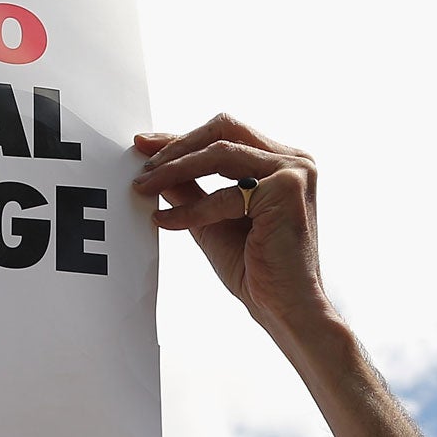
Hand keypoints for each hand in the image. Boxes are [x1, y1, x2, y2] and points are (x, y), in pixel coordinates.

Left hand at [132, 115, 328, 334]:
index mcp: (281, 163)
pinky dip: (190, 209)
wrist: (285, 307)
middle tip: (144, 165)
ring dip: (176, 169)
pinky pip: (223, 195)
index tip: (145, 145)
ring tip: (146, 187)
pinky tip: (166, 221)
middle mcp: (293, 160)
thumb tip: (155, 169)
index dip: (182, 138)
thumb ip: (189, 191)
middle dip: (178, 144)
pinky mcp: (285, 191)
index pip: (226, 136)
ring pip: (220, 153)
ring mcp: (293, 172)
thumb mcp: (211, 221)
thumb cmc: (257, 271)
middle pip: (224, 129)